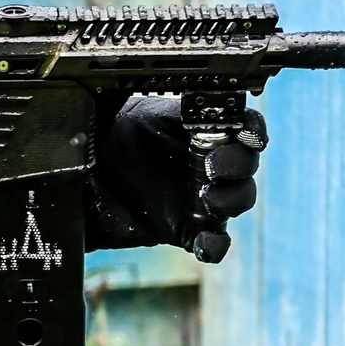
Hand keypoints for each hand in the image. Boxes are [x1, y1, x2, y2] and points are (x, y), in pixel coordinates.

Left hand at [86, 94, 267, 256]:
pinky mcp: (189, 229)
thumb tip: (195, 99)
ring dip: (231, 200)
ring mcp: (204, 198)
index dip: (254, 132)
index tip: (247, 136)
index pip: (246, 127)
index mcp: (208, 131)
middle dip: (239, 165)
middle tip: (215, 167)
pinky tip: (206, 246)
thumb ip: (177, 111)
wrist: (90, 172)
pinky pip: (213, 241)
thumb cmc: (119, 136)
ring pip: (238, 201)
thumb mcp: (145, 115)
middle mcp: (213, 164)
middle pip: (246, 166)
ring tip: (209, 199)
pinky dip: (214, 246)